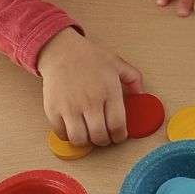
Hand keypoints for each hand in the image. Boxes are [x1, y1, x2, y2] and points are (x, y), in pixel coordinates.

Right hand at [37, 28, 142, 146]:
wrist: (61, 51)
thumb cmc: (89, 58)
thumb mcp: (117, 63)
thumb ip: (134, 79)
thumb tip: (141, 95)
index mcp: (108, 91)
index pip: (117, 125)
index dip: (120, 136)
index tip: (119, 136)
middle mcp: (90, 101)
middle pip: (99, 136)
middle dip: (105, 141)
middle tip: (104, 136)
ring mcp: (70, 107)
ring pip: (80, 139)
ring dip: (87, 142)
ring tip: (89, 134)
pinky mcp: (53, 109)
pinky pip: (61, 133)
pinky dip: (68, 136)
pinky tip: (74, 128)